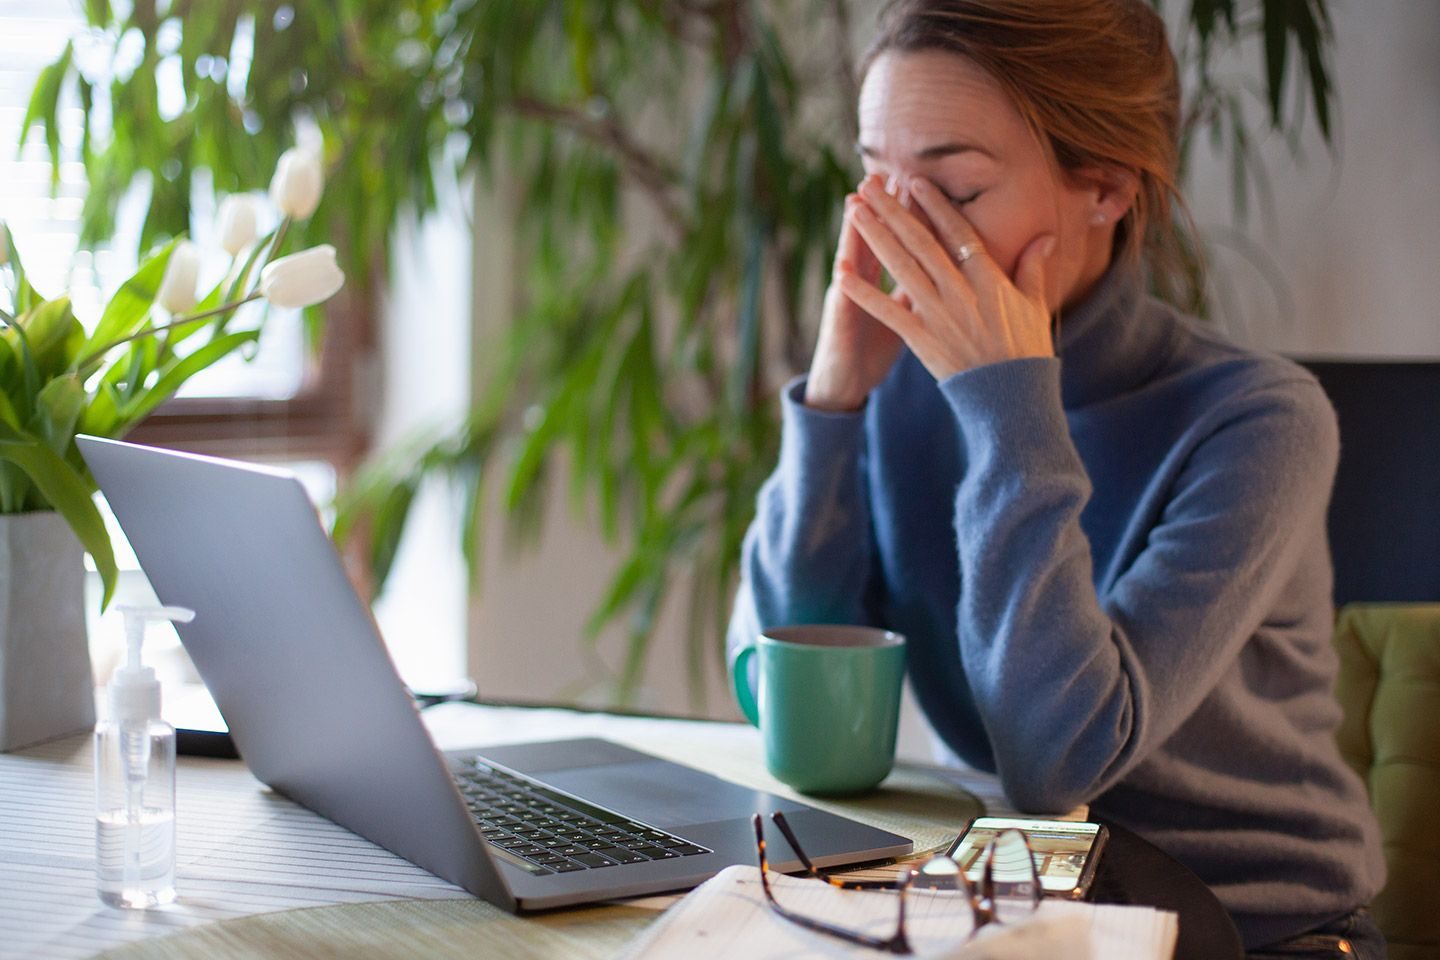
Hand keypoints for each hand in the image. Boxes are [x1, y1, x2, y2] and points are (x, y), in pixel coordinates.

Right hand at [805, 189, 905, 411]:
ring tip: (854, 203)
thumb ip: (919, 286)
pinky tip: (840, 269)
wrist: (844, 383)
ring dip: (852, 235)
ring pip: (850, 263)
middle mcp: (861, 284)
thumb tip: (945, 263)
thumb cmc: (872, 347)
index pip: (899, 240)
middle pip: (874, 240)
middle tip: (887, 174)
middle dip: (881, 209)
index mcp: (881, 279)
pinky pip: (842, 308)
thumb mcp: (902, 313)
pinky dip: (843, 289)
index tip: (918, 182)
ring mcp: (847, 303)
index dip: (907, 213)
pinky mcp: (840, 328)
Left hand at [836, 175, 1055, 381]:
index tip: (914, 180)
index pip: (957, 232)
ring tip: (853, 211)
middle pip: (921, 242)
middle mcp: (961, 291)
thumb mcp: (1035, 304)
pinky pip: (887, 312)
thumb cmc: (1026, 349)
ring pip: (901, 267)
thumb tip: (1047, 235)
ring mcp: (939, 314)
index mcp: (988, 278)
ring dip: (874, 237)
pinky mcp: (922, 339)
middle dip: (892, 210)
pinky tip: (841, 273)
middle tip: (868, 185)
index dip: (935, 205)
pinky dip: (863, 293)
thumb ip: (1034, 266)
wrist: (1012, 395)